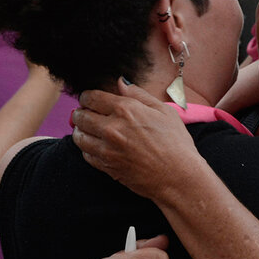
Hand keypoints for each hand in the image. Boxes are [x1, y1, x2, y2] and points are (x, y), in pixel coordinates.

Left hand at [72, 80, 202, 200]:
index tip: (88, 99)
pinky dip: (87, 148)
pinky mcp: (106, 166)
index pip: (92, 97)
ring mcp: (107, 149)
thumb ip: (139, 94)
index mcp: (126, 109)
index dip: (86, 96)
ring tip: (88, 129)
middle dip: (81, 112)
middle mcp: (112, 128)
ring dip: (81, 130)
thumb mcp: (163, 111)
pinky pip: (86, 154)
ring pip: (79, 136)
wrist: (179, 176)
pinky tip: (96, 145)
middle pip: (81, 116)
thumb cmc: (176, 143)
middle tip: (85, 113)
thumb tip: (121, 82)